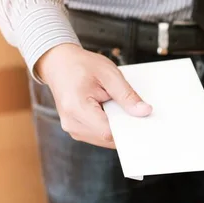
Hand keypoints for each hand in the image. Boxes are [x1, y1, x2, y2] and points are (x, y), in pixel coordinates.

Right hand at [35, 44, 151, 147]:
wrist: (59, 63)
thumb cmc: (81, 65)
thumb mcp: (109, 74)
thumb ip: (127, 95)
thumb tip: (144, 111)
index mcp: (77, 107)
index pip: (108, 132)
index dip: (128, 128)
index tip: (143, 121)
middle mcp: (71, 123)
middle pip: (107, 138)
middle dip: (124, 128)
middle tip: (135, 111)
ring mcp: (72, 128)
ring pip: (104, 140)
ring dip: (116, 128)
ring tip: (118, 107)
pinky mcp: (76, 129)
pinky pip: (98, 136)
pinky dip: (109, 127)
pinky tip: (111, 112)